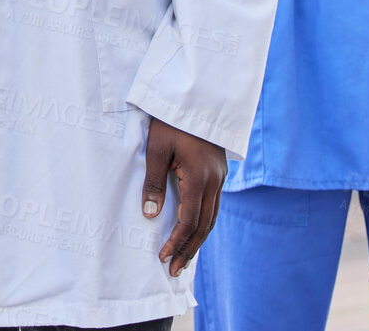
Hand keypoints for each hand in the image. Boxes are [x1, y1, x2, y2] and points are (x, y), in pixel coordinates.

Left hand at [142, 117, 225, 275]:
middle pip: (204, 225)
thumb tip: (149, 215)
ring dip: (198, 240)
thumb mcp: (156, 148)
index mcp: (199, 176)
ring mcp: (219, 178)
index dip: (177, 241)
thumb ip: (153, 182)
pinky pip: (213, 206)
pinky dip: (204, 224)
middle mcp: (214, 181)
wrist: (197, 98)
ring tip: (185, 259)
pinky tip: (195, 233)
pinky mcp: (218, 174)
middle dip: (189, 249)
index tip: (164, 257)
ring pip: (212, 218)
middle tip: (175, 270)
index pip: (189, 220)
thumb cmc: (170, 121)